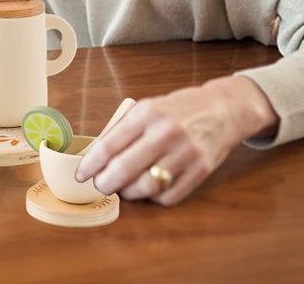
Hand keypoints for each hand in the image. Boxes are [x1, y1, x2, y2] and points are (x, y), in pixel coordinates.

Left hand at [75, 76, 277, 205]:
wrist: (222, 109)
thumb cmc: (179, 109)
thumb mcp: (148, 107)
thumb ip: (124, 129)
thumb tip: (97, 155)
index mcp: (147, 113)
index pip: (110, 145)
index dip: (91, 164)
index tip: (81, 174)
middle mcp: (165, 133)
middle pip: (125, 169)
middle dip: (106, 182)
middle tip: (99, 185)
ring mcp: (185, 153)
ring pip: (146, 186)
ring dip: (128, 193)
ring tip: (122, 189)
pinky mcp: (201, 171)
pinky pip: (169, 195)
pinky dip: (153, 197)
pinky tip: (148, 189)